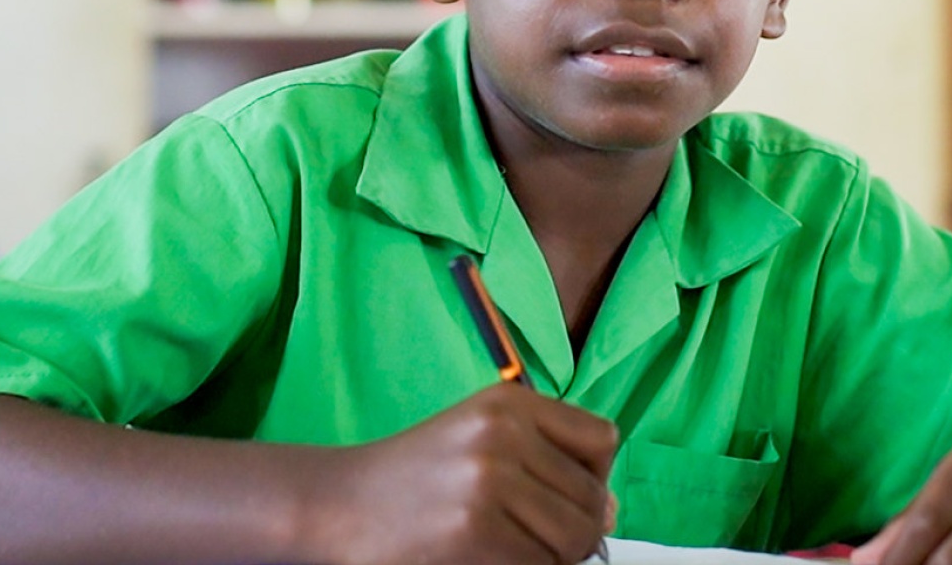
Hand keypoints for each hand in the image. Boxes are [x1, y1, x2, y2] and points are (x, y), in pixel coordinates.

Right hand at [307, 384, 619, 564]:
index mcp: (509, 403)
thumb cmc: (412, 479)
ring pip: (574, 539)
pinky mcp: (475, 531)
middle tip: (535, 539)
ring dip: (553, 557)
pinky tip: (488, 559)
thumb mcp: (481, 441)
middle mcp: (503, 434)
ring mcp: (489, 481)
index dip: (595, 478)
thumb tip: (611, 510)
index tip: (567, 496)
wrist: (340, 506)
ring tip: (512, 549)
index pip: (602, 440)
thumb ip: (545, 461)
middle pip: (593, 499)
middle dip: (576, 531)